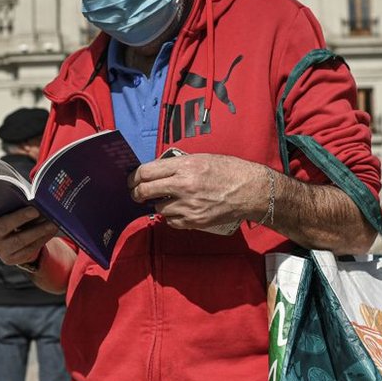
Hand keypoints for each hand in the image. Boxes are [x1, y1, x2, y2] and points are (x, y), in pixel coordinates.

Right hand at [0, 207, 57, 265]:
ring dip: (38, 232)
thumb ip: (14, 204)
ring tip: (52, 224)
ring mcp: (0, 249)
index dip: (18, 216)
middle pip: (8, 230)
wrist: (6, 237)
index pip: (0, 217)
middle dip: (26, 222)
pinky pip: (27, 250)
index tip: (34, 210)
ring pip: (20, 241)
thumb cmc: (9, 215)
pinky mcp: (10, 259)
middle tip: (45, 216)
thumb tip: (35, 200)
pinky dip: (40, 240)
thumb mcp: (6, 209)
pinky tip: (50, 232)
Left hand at [128, 154, 266, 229]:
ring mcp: (188, 206)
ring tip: (168, 199)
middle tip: (137, 193)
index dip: (134, 177)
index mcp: (184, 166)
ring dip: (158, 205)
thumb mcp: (200, 159)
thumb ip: (176, 166)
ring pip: (157, 209)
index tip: (132, 180)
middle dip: (137, 193)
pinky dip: (172, 216)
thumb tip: (154, 173)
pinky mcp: (194, 221)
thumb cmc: (227, 170)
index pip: (146, 172)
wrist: (250, 190)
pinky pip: (171, 221)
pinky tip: (180, 209)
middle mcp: (183, 186)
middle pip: (145, 191)